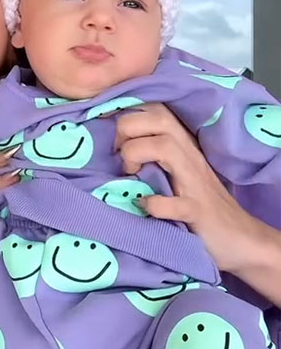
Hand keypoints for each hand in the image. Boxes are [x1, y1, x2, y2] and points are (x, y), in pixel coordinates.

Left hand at [114, 103, 269, 274]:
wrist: (238, 238)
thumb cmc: (198, 204)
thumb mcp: (172, 173)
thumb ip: (149, 157)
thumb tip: (110, 150)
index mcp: (181, 146)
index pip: (156, 110)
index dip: (128, 117)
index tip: (115, 142)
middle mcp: (188, 156)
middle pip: (158, 118)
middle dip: (128, 129)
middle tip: (122, 159)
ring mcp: (195, 183)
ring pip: (165, 146)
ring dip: (137, 154)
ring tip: (130, 174)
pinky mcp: (198, 212)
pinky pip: (177, 203)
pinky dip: (157, 204)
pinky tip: (147, 207)